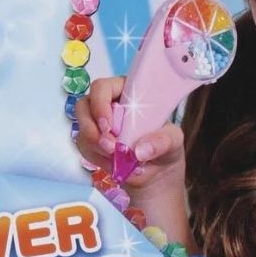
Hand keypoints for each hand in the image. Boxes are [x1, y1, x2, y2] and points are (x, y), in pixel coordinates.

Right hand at [77, 76, 186, 191]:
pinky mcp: (91, 143)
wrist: (159, 168)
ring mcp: (96, 124)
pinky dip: (99, 160)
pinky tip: (117, 166)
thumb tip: (139, 151)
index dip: (100, 104)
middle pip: (83, 107)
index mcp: (126, 92)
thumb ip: (161, 142)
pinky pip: (85, 149)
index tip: (109, 127)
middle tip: (111, 148)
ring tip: (119, 160)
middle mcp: (106, 104)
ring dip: (97, 148)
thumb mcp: (173, 140)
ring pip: (82, 130)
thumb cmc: (165, 144)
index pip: (102, 88)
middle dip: (93, 130)